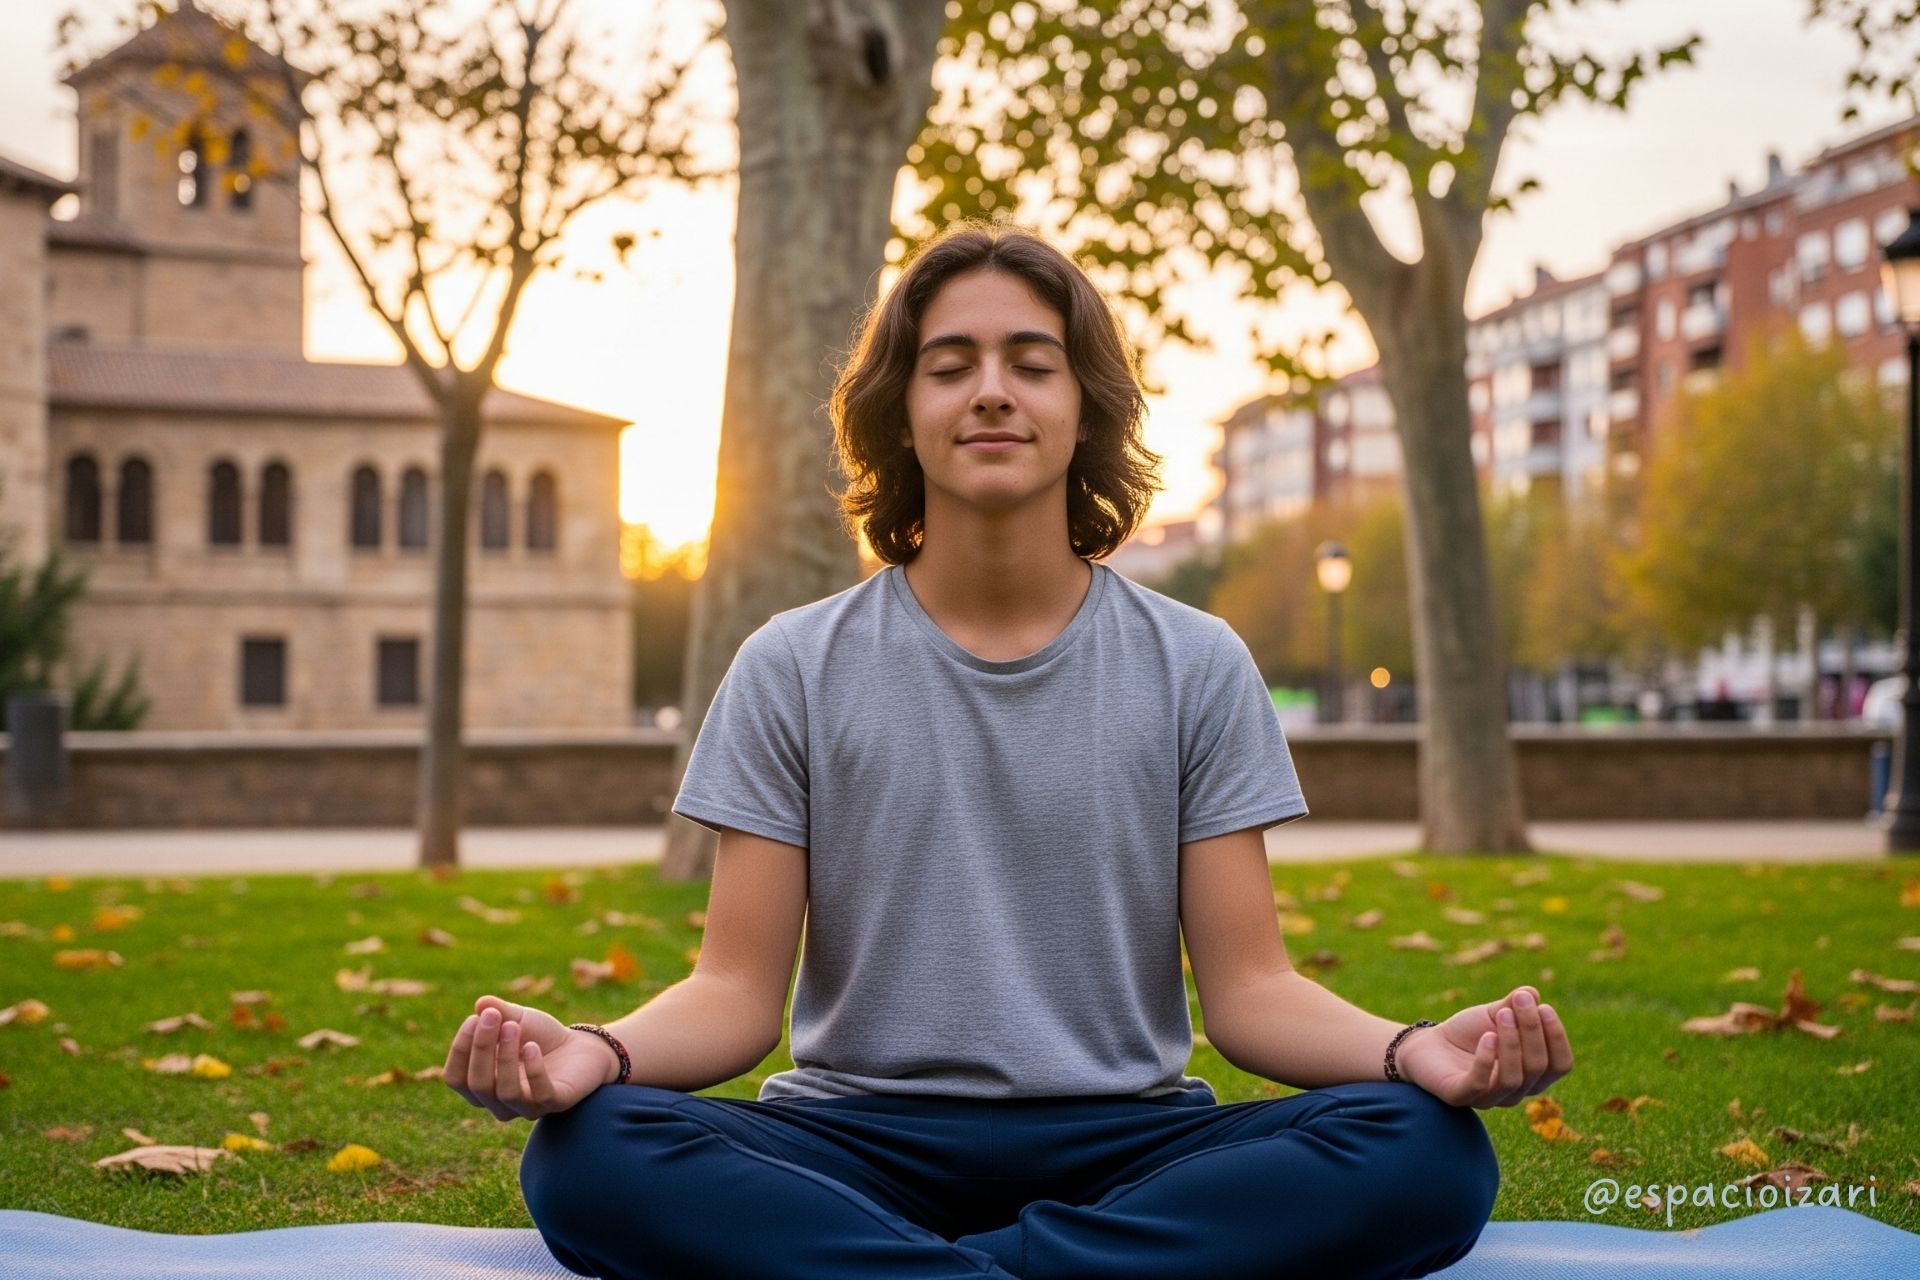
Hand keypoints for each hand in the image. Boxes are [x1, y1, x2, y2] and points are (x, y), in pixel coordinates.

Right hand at [443, 995, 618, 1121]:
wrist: (581, 1047)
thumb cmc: (540, 1036)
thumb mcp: (518, 1019)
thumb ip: (499, 1012)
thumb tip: (481, 1003)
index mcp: (482, 1085)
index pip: (456, 1078)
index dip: (460, 1050)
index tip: (474, 1018)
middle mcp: (500, 1103)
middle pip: (478, 1086)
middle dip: (481, 1048)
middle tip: (492, 1017)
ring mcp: (528, 1107)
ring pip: (506, 1093)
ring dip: (506, 1057)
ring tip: (514, 1026)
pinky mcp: (556, 1103)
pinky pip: (540, 1095)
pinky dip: (534, 1071)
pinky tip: (533, 1046)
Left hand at [1394, 985, 1572, 1108]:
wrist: (1427, 1045)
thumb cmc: (1468, 1033)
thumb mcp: (1493, 1014)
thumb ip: (1514, 1005)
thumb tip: (1532, 993)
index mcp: (1532, 1074)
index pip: (1560, 1065)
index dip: (1557, 1038)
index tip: (1544, 1007)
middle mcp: (1516, 1092)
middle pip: (1538, 1067)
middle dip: (1532, 1030)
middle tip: (1519, 1000)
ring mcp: (1489, 1098)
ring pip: (1513, 1079)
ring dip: (1512, 1042)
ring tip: (1502, 1014)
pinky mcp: (1460, 1097)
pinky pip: (1479, 1084)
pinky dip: (1486, 1059)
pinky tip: (1486, 1036)